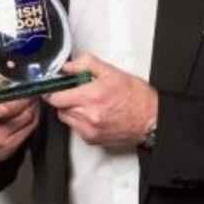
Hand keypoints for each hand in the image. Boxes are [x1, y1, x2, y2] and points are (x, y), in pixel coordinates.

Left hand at [43, 53, 157, 146]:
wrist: (151, 119)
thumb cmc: (136, 97)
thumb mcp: (112, 72)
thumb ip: (86, 64)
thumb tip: (68, 66)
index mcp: (93, 95)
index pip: (56, 96)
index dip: (52, 89)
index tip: (52, 86)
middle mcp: (89, 115)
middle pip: (59, 107)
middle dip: (63, 97)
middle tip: (75, 91)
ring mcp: (90, 129)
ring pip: (65, 117)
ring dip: (70, 108)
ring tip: (87, 102)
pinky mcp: (92, 139)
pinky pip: (75, 128)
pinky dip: (79, 120)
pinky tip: (93, 113)